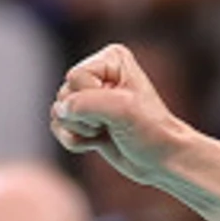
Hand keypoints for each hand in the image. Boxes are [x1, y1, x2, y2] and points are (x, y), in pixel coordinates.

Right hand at [51, 45, 195, 185]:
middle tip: (113, 123)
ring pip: (59, 112)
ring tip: (108, 131)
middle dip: (87, 117)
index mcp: (111, 59)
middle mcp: (97, 73)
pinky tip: (98, 141)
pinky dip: (76, 141)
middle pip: (64, 95)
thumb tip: (60, 111)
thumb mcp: (122, 110)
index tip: (120, 110)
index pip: (76, 77)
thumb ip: (84, 103)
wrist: (161, 160)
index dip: (93, 99)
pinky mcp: (82, 119)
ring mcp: (88, 97)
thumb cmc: (150, 131)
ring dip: (82, 130)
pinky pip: (58, 128)